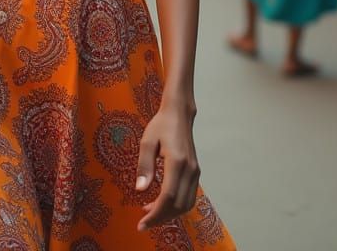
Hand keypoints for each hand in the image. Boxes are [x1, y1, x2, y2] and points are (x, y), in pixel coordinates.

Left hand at [136, 104, 199, 230]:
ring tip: (150, 213)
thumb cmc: (161, 125)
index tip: (142, 223)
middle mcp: (190, 170)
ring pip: (186, 204)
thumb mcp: (147, 141)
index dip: (156, 213)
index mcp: (177, 162)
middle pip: (178, 205)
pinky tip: (162, 203)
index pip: (168, 196)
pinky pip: (189, 197)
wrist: (179, 114)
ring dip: (169, 214)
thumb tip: (140, 189)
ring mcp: (195, 172)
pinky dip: (176, 206)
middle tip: (144, 222)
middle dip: (161, 218)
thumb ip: (144, 165)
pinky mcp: (195, 172)